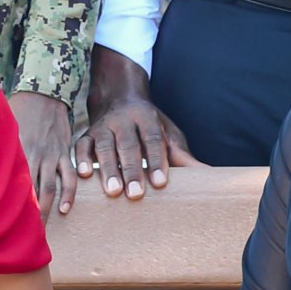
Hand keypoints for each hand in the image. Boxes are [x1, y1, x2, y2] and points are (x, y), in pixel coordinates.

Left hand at [8, 90, 77, 220]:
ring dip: (45, 210)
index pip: (8, 183)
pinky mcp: (64, 153)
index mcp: (14, 152)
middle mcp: (33, 156)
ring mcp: (50, 155)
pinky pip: (68, 177)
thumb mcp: (0, 128)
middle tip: (19, 235)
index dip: (4, 204)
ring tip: (40, 231)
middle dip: (25, 215)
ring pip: (48, 188)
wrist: (43, 93)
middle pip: (28, 191)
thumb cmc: (16, 111)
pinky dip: (68, 194)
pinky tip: (64, 209)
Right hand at [80, 45, 193, 202]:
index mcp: (147, 118)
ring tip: (114, 192)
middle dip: (132, 170)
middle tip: (136, 194)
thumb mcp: (168, 134)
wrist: (118, 96)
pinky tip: (84, 176)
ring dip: (108, 169)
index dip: (157, 160)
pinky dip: (82, 160)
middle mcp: (124, 119)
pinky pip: (82, 146)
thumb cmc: (149, 125)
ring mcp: (103, 125)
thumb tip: (208, 174)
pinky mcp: (87, 134)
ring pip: (104, 147)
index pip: (153, 139)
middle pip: (128, 145)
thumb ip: (183, 156)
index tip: (160, 183)